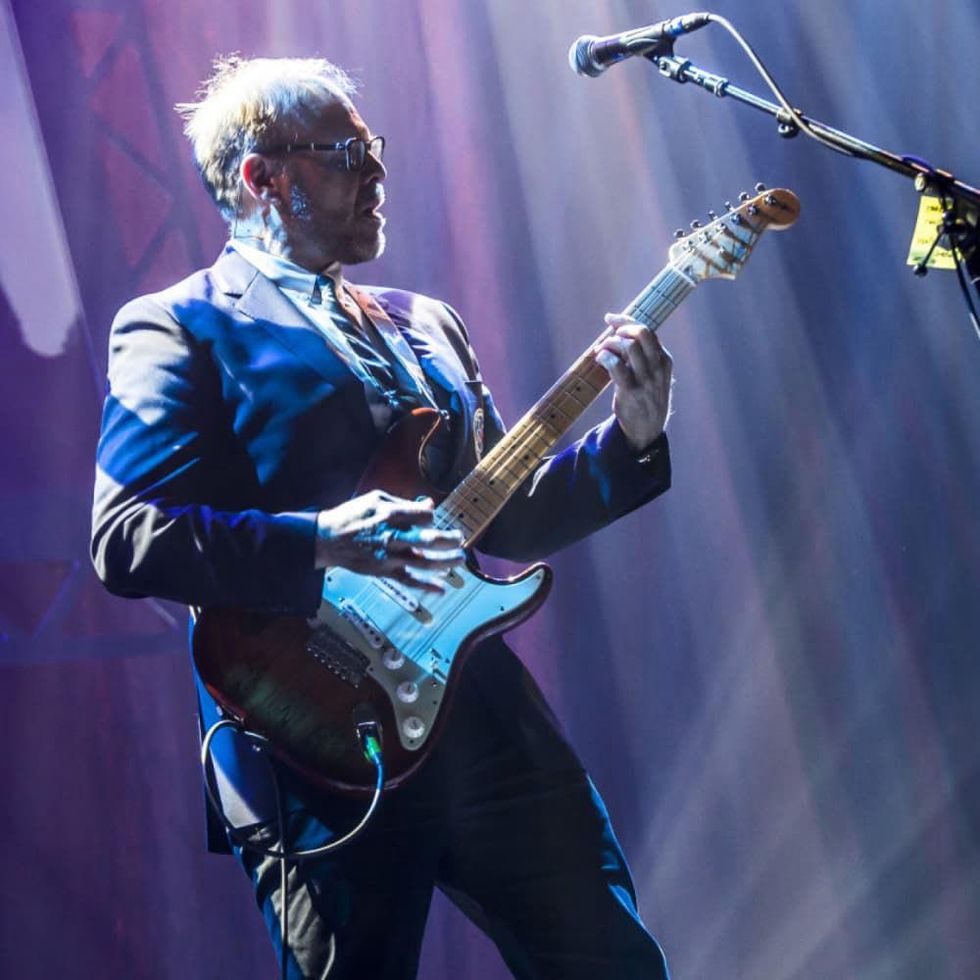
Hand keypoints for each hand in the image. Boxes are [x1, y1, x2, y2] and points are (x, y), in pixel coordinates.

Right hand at [315, 490, 464, 592]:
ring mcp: (388, 557)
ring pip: (423, 562)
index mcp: (390, 514)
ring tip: (460, 560)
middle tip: (460, 539)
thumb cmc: (352, 515)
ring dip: (445, 562)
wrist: (327, 538)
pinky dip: (426, 585)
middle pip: (428, 540)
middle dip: (449, 540)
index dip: (431, 517)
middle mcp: (391, 536)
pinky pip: (408, 580)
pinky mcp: (383, 571)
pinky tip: (441, 588)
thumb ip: (403, 503)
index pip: (424, 516)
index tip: (430, 519)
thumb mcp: (376, 499)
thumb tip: (429, 504)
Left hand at [595, 313, 673, 451]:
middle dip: (621, 328)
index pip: (648, 331)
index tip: (610, 318)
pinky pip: (616, 365)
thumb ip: (644, 355)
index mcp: (664, 360)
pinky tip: (600, 359)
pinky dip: (605, 357)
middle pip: (641, 333)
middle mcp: (658, 367)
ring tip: (602, 351)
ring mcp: (645, 380)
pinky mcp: (630, 391)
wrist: (647, 429)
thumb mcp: (655, 375)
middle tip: (609, 337)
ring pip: (628, 346)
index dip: (626, 320)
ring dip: (610, 343)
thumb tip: (620, 331)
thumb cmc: (646, 397)